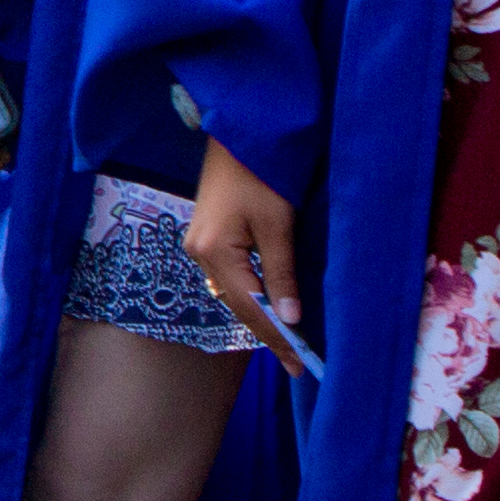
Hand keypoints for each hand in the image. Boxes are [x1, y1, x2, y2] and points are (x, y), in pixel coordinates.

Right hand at [181, 136, 308, 361]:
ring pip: (234, 295)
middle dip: (269, 333)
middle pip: (238, 305)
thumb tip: (290, 317)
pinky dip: (252, 298)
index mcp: (214, 251)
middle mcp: (199, 254)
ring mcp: (200, 247)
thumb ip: (281, 272)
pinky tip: (268, 310)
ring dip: (260, 318)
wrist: (238, 136)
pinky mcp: (208, 239)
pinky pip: (231, 280)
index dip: (276, 336)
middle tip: (297, 363)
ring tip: (287, 343)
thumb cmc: (260, 174)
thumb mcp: (276, 224)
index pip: (251, 307)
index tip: (300, 365)